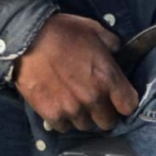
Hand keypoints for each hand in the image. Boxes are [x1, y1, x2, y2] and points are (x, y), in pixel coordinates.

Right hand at [13, 13, 138, 132]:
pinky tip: (60, 103)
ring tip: (75, 100)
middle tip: (95, 98)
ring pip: (86, 125)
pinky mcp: (52, 115)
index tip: (118, 96)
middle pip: (108, 121)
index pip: (129, 105)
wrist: (27, 38)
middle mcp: (93, 98)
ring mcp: (72, 109)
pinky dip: (64, 118)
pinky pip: (64, 126)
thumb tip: (118, 53)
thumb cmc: (62, 30)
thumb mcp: (93, 29)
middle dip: (104, 111)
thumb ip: (111, 43)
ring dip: (84, 115)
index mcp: (107, 77)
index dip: (124, 100)